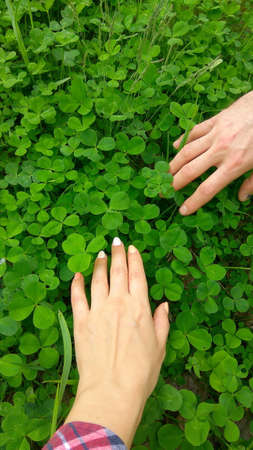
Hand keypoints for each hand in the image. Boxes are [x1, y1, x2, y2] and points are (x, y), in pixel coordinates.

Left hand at [64, 237, 169, 448]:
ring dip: (99, 264)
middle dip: (117, 253)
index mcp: (139, 308)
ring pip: (98, 279)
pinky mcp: (81, 321)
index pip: (137, 275)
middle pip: (118, 271)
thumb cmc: (140, 373)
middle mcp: (118, 303)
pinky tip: (78, 275)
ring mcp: (98, 310)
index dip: (134, 259)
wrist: (112, 391)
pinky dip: (77, 284)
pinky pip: (77, 297)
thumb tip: (164, 304)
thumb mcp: (160, 347)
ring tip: (100, 253)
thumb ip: (162, 322)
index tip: (132, 248)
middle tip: (116, 241)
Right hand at [170, 90, 252, 214]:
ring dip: (175, 163)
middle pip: (191, 170)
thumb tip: (242, 197)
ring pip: (188, 151)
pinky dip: (184, 140)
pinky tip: (176, 147)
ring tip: (167, 172)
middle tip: (166, 190)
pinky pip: (195, 132)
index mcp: (234, 165)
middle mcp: (221, 150)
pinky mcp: (216, 120)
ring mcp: (217, 134)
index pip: (207, 189)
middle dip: (175, 182)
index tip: (183, 210)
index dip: (193, 202)